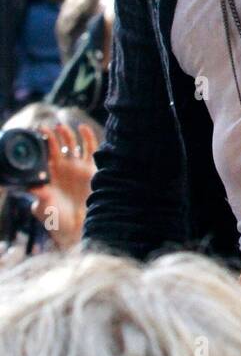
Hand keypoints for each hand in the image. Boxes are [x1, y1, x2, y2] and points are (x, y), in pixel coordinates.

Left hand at [28, 122, 97, 249]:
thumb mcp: (44, 208)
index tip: (37, 133)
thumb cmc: (56, 219)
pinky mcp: (91, 168)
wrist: (76, 227)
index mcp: (49, 174)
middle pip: (58, 145)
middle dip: (53, 135)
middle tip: (47, 128)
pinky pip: (90, 148)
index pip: (44, 153)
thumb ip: (40, 196)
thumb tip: (34, 186)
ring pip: (72, 144)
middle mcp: (62, 167)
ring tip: (62, 127)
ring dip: (67, 134)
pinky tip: (83, 127)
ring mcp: (77, 166)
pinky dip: (87, 137)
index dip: (41, 143)